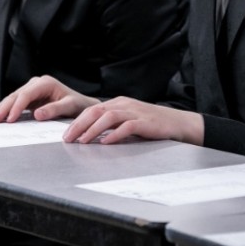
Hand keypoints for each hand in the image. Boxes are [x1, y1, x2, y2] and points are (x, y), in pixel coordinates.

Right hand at [0, 75, 98, 123]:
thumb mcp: (69, 106)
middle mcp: (36, 84)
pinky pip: (14, 103)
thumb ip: (54, 109)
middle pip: (16, 96)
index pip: (26, 95)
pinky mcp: (29, 98)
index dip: (16, 107)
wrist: (81, 105)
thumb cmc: (77, 104)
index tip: (10, 119)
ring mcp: (31, 90)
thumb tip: (37, 114)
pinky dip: (4, 110)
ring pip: (12, 99)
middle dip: (3, 108)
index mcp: (45, 83)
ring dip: (0, 109)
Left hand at [62, 97, 204, 145]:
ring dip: (93, 129)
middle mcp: (125, 104)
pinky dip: (115, 134)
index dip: (77, 121)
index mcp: (119, 103)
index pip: (92, 109)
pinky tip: (106, 142)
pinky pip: (127, 126)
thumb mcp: (129, 120)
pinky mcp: (145, 122)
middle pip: (96, 111)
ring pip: (109, 116)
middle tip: (68, 139)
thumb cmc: (152, 124)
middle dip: (79, 125)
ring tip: (83, 141)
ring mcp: (135, 112)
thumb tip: (91, 135)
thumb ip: (113, 124)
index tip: (66, 134)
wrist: (178, 123)